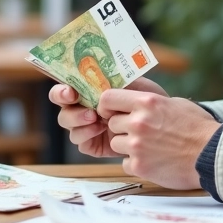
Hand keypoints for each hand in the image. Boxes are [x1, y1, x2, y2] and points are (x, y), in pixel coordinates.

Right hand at [49, 78, 167, 158]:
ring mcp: (86, 127)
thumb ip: (112, 81)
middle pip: (63, 110)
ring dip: (80, 122)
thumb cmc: (146, 98)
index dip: (62, 91)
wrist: (161, 121)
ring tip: (97, 120)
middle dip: (71, 110)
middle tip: (89, 111)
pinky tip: (100, 130)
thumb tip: (95, 78)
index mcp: (88, 91)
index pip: (65, 89)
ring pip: (69, 126)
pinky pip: (81, 142)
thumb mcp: (132, 84)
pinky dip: (87, 135)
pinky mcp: (93, 144)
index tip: (70, 92)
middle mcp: (83, 108)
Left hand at [100, 90, 220, 189]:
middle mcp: (138, 122)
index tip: (111, 111)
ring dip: (128, 146)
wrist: (212, 154)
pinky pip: (125, 163)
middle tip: (141, 133)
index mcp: (147, 102)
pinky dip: (136, 163)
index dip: (106, 106)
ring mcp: (137, 145)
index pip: (108, 98)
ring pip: (116, 144)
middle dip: (123, 129)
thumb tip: (132, 102)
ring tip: (150, 147)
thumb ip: (150, 102)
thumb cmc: (198, 127)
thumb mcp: (174, 103)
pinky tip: (154, 160)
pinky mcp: (139, 166)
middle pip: (112, 124)